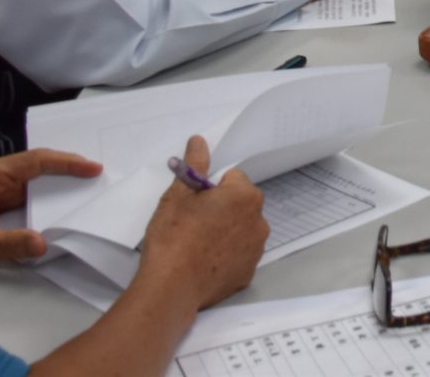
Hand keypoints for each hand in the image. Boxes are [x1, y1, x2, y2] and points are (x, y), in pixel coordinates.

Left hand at [0, 148, 102, 274]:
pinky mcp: (0, 199)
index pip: (35, 162)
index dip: (65, 164)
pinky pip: (30, 191)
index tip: (91, 168)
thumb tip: (43, 242)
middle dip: (68, 167)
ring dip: (60, 180)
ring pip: (36, 177)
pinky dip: (49, 195)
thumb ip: (12, 243)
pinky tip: (64, 201)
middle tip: (97, 173)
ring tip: (88, 185)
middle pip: (39, 164)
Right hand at [135, 137, 266, 310]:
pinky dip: (226, 256)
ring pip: (241, 229)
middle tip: (193, 224)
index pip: (231, 179)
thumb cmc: (173, 238)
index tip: (194, 204)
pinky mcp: (248, 273)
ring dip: (226, 231)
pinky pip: (239, 255)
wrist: (170, 288)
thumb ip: (194, 165)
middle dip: (221, 209)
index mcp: (244, 196)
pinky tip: (204, 262)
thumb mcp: (178, 195)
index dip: (210, 190)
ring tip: (197, 245)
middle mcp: (259, 221)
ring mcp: (255, 249)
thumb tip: (199, 141)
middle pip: (239, 204)